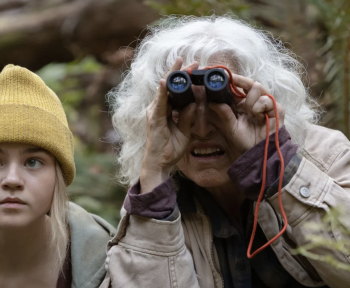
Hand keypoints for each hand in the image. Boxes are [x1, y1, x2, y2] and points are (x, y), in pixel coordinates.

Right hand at [140, 57, 197, 192]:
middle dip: (180, 72)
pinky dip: (161, 92)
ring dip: (172, 76)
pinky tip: (165, 81)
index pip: (175, 90)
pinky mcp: (154, 119)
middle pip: (169, 86)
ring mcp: (154, 112)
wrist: (159, 163)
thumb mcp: (185, 131)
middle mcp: (158, 108)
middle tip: (194, 61)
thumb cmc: (170, 149)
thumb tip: (194, 103)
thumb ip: (188, 117)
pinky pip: (158, 103)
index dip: (184, 79)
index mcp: (166, 110)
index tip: (196, 68)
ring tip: (182, 63)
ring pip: (164, 90)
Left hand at [208, 75, 284, 158]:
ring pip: (257, 87)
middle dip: (240, 82)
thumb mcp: (230, 127)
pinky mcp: (277, 109)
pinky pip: (267, 99)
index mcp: (244, 104)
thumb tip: (211, 101)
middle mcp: (255, 101)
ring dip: (250, 99)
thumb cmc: (245, 141)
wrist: (258, 154)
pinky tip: (257, 115)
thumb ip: (223, 113)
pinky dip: (259, 106)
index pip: (239, 87)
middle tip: (233, 82)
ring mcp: (267, 104)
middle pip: (250, 82)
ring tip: (249, 112)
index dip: (232, 79)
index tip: (222, 74)